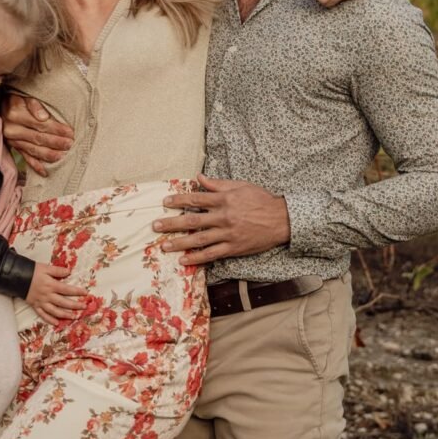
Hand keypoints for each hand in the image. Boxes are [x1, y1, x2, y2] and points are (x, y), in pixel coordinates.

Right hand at [2, 94, 73, 176]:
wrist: (2, 106)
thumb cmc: (18, 99)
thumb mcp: (24, 96)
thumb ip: (34, 104)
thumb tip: (43, 117)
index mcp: (15, 114)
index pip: (40, 124)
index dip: (56, 129)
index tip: (70, 132)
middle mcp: (12, 129)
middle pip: (38, 138)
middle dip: (56, 142)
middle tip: (70, 145)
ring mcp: (13, 140)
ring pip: (33, 150)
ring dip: (49, 155)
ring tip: (63, 156)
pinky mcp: (14, 147)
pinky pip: (25, 158)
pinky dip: (36, 166)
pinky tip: (45, 172)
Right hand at [26, 262, 87, 324]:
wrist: (17, 277)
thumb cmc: (32, 271)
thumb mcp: (46, 268)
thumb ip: (58, 270)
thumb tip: (69, 271)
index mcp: (51, 285)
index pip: (67, 289)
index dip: (77, 291)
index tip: (86, 293)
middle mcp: (47, 295)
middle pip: (63, 302)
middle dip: (75, 305)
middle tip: (84, 307)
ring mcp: (41, 302)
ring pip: (55, 311)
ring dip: (65, 315)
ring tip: (74, 317)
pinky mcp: (35, 306)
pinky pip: (43, 315)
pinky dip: (49, 320)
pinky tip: (56, 323)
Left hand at [153, 174, 289, 265]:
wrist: (282, 220)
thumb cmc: (261, 200)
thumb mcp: (240, 186)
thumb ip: (218, 184)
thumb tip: (199, 178)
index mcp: (224, 200)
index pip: (196, 200)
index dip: (178, 200)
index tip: (165, 202)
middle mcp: (223, 217)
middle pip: (192, 220)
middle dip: (172, 223)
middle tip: (155, 226)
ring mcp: (228, 234)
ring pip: (199, 239)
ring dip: (179, 243)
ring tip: (164, 246)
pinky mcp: (233, 248)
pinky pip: (212, 254)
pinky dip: (197, 258)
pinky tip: (184, 260)